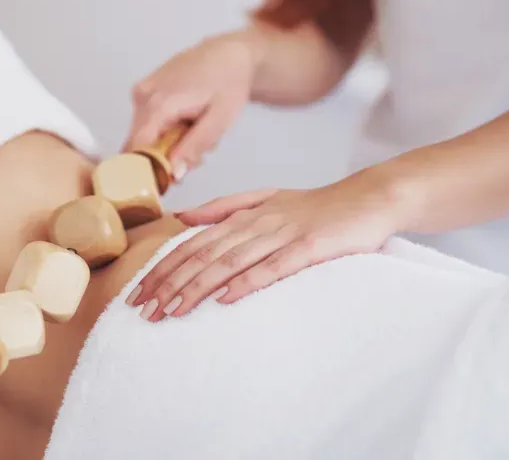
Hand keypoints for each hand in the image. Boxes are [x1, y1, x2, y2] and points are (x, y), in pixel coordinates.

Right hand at [122, 30, 261, 178]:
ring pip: (143, 135)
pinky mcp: (143, 90)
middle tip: (195, 155)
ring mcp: (141, 92)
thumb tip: (174, 174)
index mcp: (160, 104)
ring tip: (193, 132)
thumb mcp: (219, 120)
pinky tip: (184, 121)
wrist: (228, 53)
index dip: (150, 169)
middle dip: (165, 157)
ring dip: (166, 143)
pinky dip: (164, 129)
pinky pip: (146, 121)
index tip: (170, 180)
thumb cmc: (228, 83)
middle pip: (141, 144)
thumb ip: (195, 147)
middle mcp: (143, 97)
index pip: (138, 149)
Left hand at [126, 169, 406, 320]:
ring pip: (228, 262)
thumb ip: (223, 208)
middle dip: (169, 282)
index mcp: (243, 215)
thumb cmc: (317, 206)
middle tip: (143, 309)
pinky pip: (272, 267)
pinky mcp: (309, 247)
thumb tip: (183, 218)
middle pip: (202, 254)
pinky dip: (246, 282)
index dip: (164, 268)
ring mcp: (282, 234)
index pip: (193, 244)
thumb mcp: (265, 200)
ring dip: (197, 287)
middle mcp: (256, 222)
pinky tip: (224, 298)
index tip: (139, 293)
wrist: (369, 198)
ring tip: (171, 310)